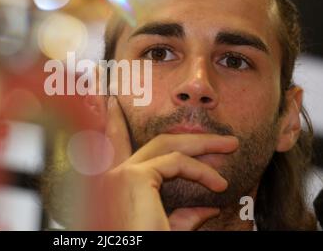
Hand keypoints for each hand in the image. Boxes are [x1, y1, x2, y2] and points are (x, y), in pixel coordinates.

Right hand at [89, 96, 238, 230]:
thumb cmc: (141, 241)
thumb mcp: (165, 231)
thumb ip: (182, 218)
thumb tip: (208, 210)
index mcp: (115, 186)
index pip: (114, 145)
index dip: (113, 122)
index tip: (110, 102)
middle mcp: (112, 176)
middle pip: (155, 143)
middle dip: (190, 137)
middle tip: (221, 140)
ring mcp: (120, 175)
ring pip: (167, 144)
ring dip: (202, 144)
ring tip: (229, 147)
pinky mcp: (134, 177)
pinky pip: (177, 163)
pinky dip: (201, 171)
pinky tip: (220, 184)